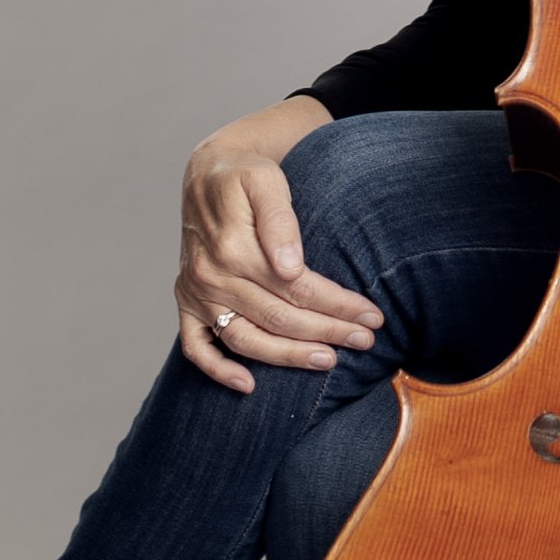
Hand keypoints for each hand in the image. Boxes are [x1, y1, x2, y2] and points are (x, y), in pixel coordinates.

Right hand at [177, 98, 381, 393]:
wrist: (208, 174)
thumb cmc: (244, 175)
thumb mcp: (265, 180)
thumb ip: (280, 221)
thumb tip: (291, 267)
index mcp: (232, 247)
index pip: (297, 288)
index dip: (338, 305)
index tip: (373, 316)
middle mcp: (211, 276)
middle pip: (279, 318)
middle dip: (328, 332)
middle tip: (367, 340)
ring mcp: (197, 293)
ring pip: (246, 340)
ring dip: (288, 357)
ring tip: (329, 361)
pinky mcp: (187, 302)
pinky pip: (197, 347)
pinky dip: (218, 370)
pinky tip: (248, 385)